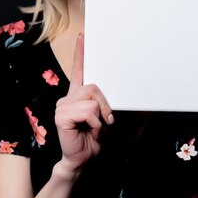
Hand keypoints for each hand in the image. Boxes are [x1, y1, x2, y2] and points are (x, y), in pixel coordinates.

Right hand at [54, 34, 113, 173]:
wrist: (82, 160)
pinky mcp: (62, 115)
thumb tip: (135, 95)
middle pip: (94, 86)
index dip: (81, 53)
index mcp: (77, 95)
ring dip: (101, 116)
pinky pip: (88, 111)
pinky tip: (88, 131)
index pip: (79, 70)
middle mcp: (68, 98)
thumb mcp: (106, 118)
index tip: (83, 37)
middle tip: (106, 121)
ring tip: (95, 128)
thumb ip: (110, 104)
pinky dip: (95, 124)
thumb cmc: (93, 140)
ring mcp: (63, 106)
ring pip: (92, 99)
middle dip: (106, 105)